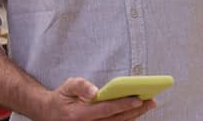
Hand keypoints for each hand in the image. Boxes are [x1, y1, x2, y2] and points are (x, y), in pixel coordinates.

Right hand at [35, 77, 156, 120]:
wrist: (50, 114)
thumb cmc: (62, 97)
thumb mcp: (67, 86)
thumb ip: (80, 86)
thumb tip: (95, 91)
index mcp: (79, 115)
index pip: (106, 110)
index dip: (123, 104)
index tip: (139, 99)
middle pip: (117, 119)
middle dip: (136, 110)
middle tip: (151, 101)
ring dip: (135, 115)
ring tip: (149, 104)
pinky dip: (128, 119)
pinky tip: (138, 111)